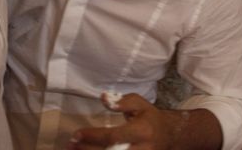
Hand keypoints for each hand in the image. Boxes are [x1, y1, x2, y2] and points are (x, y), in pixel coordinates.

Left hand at [68, 93, 213, 149]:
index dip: (92, 137)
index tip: (76, 134)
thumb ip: (122, 101)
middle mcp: (140, 149)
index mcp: (141, 131)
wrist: (171, 136)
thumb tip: (103, 97)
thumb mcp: (140, 104)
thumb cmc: (151, 118)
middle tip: (70, 145)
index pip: (112, 137)